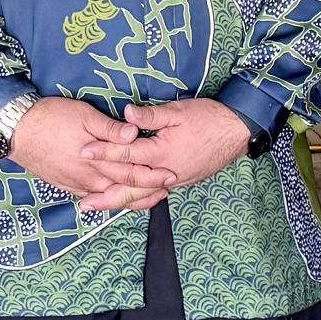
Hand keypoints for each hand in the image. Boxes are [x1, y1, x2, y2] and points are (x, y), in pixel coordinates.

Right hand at [7, 97, 176, 213]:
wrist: (17, 130)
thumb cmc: (51, 117)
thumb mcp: (84, 115)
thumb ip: (110, 129)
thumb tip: (134, 134)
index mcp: (97, 160)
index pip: (132, 172)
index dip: (153, 176)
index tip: (170, 176)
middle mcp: (89, 177)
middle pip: (124, 189)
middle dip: (147, 191)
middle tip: (167, 190)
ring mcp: (77, 184)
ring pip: (109, 197)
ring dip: (130, 198)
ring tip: (148, 198)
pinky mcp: (66, 185)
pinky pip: (93, 198)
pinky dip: (108, 200)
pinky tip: (114, 199)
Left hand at [82, 98, 252, 192]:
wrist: (237, 131)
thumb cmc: (208, 118)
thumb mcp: (178, 111)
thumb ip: (150, 115)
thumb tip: (125, 114)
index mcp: (162, 152)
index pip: (126, 154)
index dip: (103, 151)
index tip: (83, 151)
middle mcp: (166, 171)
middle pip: (131, 188)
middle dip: (106, 196)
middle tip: (83, 203)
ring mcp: (175, 180)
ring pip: (143, 196)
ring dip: (120, 202)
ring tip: (100, 207)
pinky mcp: (182, 181)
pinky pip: (156, 195)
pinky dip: (140, 200)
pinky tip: (129, 202)